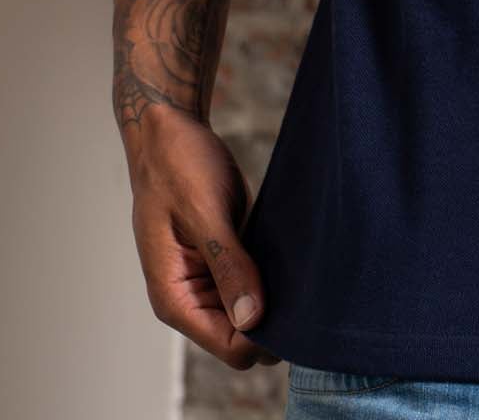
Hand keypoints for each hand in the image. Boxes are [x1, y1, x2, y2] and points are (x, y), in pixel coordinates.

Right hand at [123, 101, 281, 371]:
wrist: (169, 132)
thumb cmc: (178, 166)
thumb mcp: (204, 213)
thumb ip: (228, 266)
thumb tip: (252, 319)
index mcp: (175, 297)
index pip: (230, 346)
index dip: (264, 334)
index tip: (298, 304)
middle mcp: (190, 296)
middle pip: (242, 336)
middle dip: (274, 318)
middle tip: (309, 284)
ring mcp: (207, 279)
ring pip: (251, 312)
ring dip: (275, 297)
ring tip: (304, 268)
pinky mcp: (223, 259)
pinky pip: (253, 283)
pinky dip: (272, 276)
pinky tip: (294, 255)